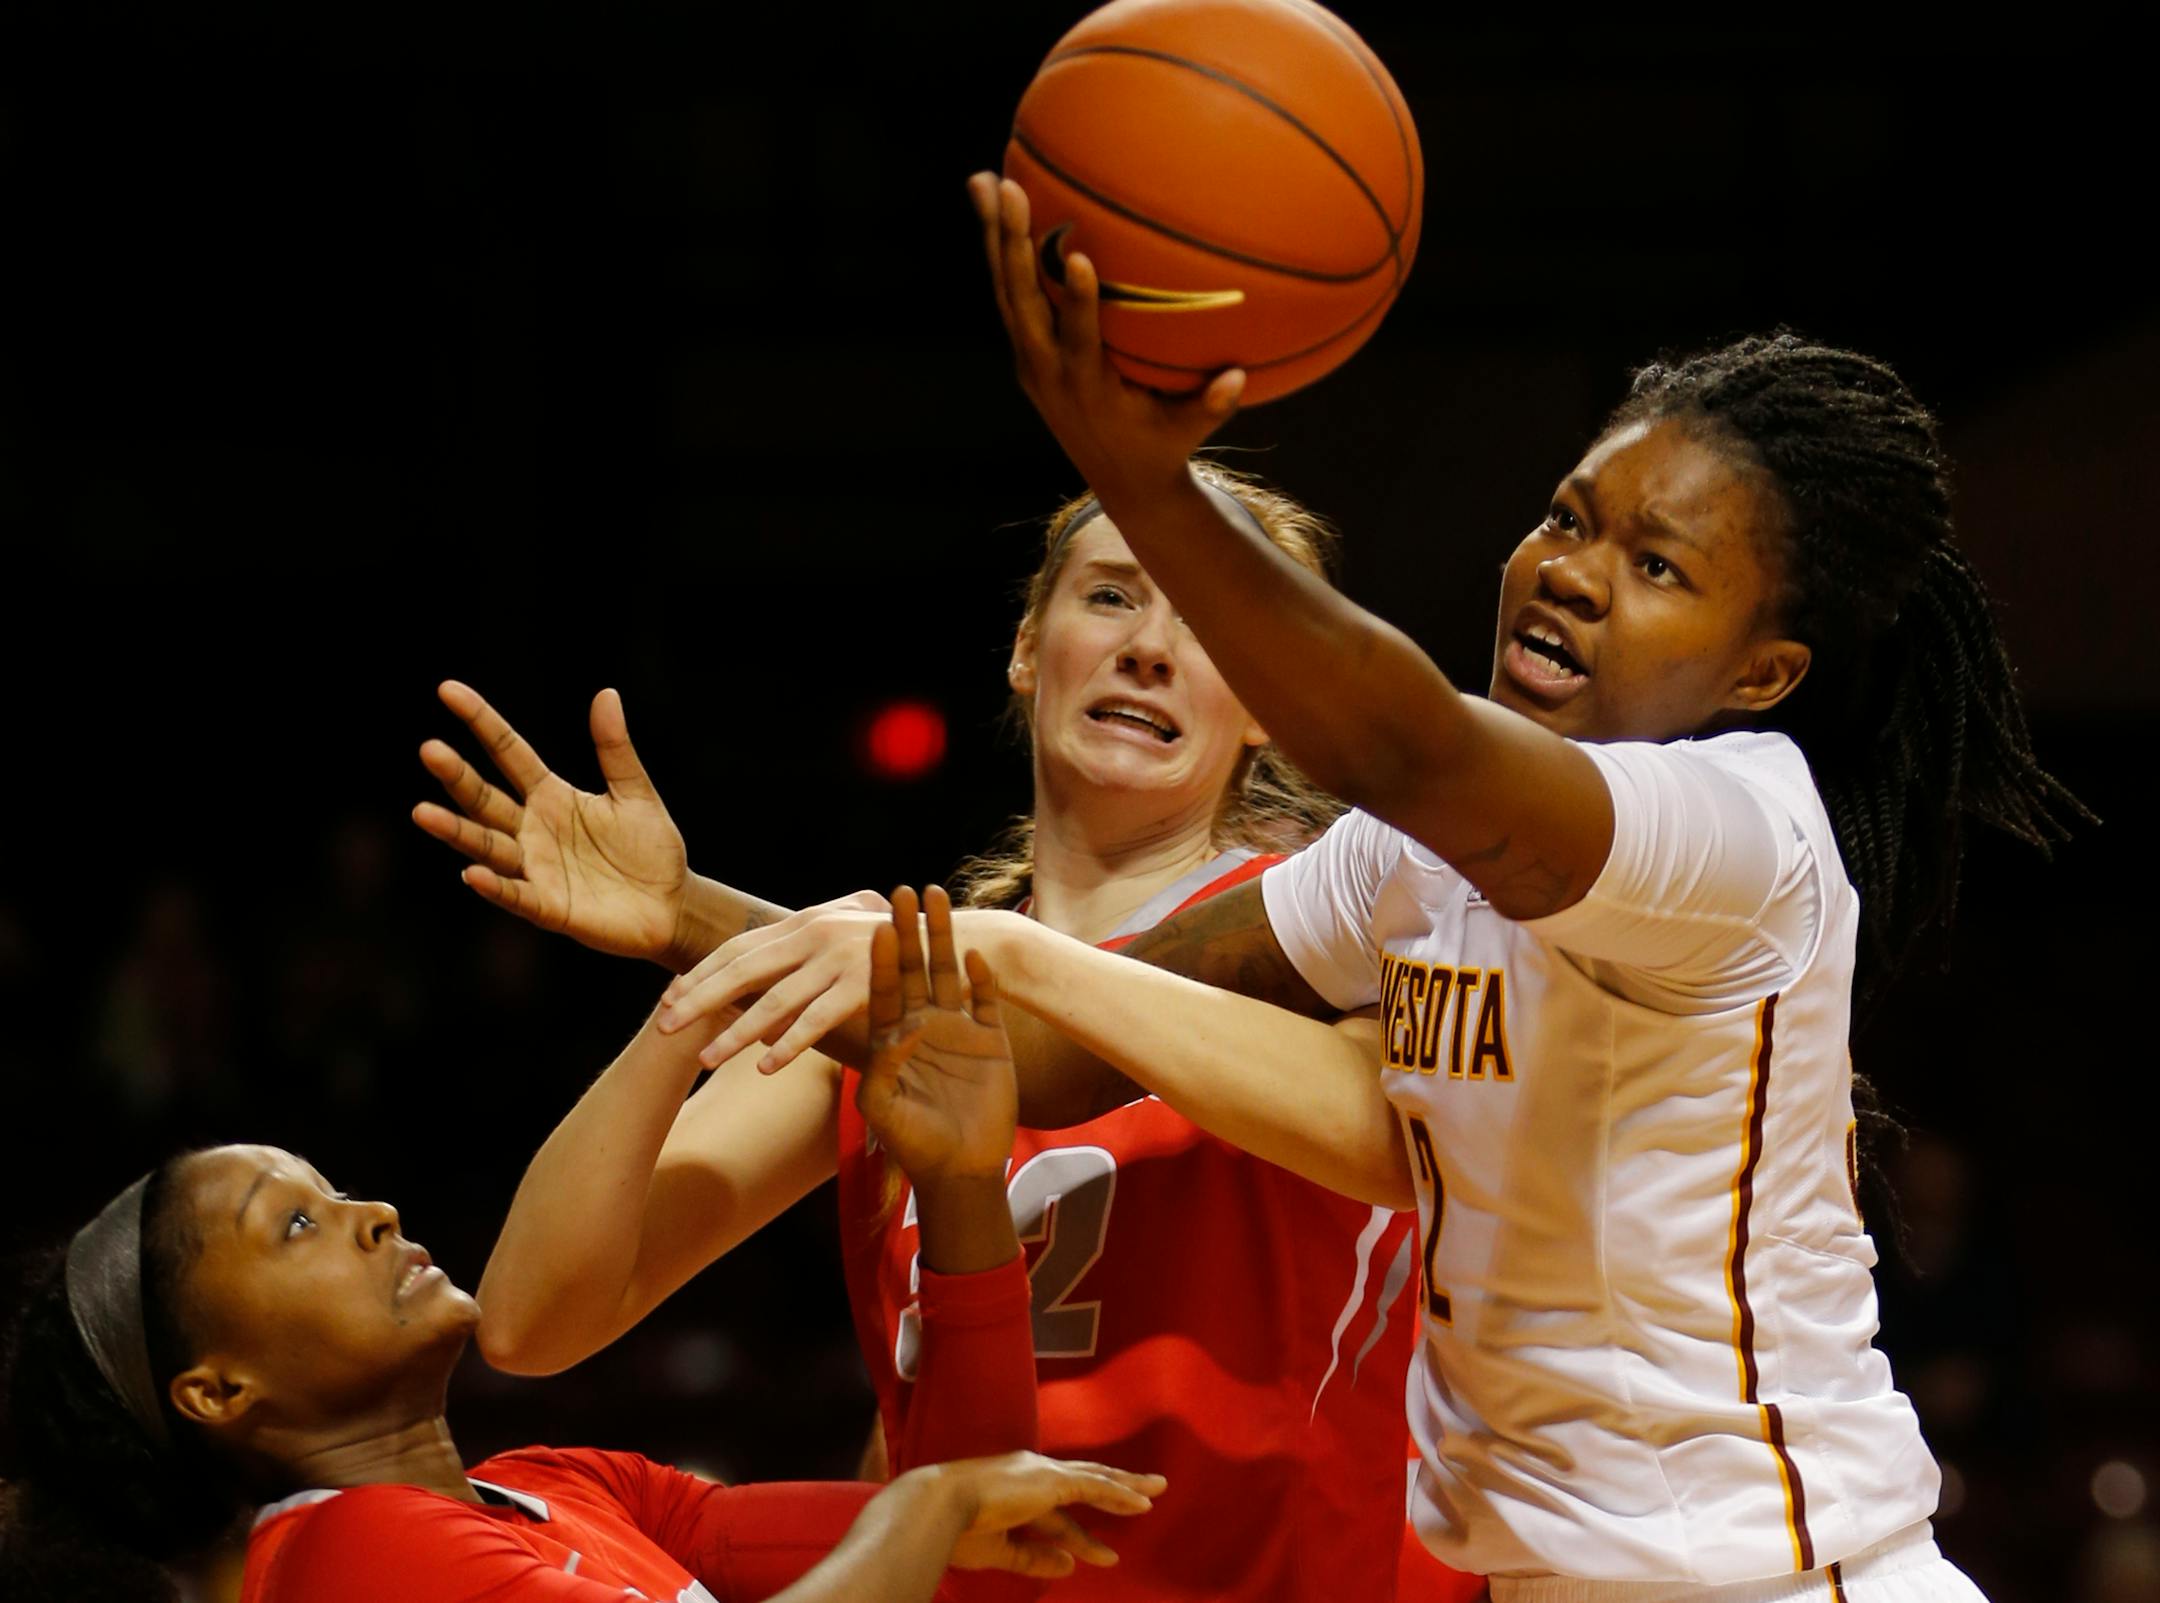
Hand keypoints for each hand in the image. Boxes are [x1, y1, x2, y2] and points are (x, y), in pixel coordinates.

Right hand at [413, 681, 688, 962]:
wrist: (673, 905)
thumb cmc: (650, 848)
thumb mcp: (635, 792)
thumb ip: (615, 749)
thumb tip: (606, 694)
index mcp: (551, 796)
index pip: (508, 752)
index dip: (481, 722)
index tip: (448, 690)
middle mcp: (533, 830)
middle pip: (486, 799)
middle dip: (458, 777)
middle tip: (430, 750)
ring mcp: (537, 869)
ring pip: (488, 846)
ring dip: (457, 831)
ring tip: (423, 813)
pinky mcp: (551, 907)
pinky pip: (517, 895)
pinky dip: (496, 886)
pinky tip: (473, 874)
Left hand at [658, 895, 942, 1073]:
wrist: (963, 941)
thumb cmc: (901, 950)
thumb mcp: (847, 941)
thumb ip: (806, 958)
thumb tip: (762, 996)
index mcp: (805, 922)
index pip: (737, 948)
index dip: (699, 975)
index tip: (666, 1001)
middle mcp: (815, 933)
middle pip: (742, 969)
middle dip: (698, 999)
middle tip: (662, 1028)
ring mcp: (839, 956)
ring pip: (773, 999)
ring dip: (735, 1031)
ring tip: (703, 1058)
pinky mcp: (865, 983)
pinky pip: (818, 1018)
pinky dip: (790, 1043)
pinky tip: (764, 1067)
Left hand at [858, 886, 1014, 1186]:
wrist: (960, 1169)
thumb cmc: (913, 1142)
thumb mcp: (883, 1107)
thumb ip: (883, 1069)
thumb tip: (899, 1030)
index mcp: (890, 1038)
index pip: (882, 989)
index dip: (881, 958)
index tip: (878, 924)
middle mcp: (922, 1024)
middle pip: (914, 969)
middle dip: (909, 931)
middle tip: (904, 891)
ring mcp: (958, 1029)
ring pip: (949, 974)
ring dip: (945, 939)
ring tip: (940, 900)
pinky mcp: (992, 1040)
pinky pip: (987, 1002)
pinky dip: (984, 979)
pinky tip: (980, 955)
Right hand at [935, 1451, 1164, 1577]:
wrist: (937, 1506)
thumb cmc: (955, 1529)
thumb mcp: (999, 1550)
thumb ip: (1033, 1557)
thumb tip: (1068, 1566)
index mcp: (1016, 1489)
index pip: (1057, 1512)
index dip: (1079, 1533)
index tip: (1096, 1552)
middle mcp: (1033, 1474)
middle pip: (1085, 1481)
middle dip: (1115, 1488)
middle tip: (1146, 1492)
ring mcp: (1042, 1474)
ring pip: (1096, 1478)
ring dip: (1126, 1487)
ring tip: (1156, 1491)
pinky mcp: (1051, 1481)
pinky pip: (1094, 1486)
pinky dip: (1118, 1493)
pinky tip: (1141, 1503)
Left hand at [967, 171, 1242, 506]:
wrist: (1119, 481)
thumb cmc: (1163, 447)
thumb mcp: (1188, 433)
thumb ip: (1211, 406)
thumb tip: (1237, 377)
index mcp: (1088, 389)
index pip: (1078, 341)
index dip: (1077, 303)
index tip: (1077, 258)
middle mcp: (1048, 372)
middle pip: (1023, 304)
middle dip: (1015, 248)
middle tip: (1012, 189)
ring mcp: (1030, 360)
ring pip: (1006, 292)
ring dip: (993, 238)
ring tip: (984, 180)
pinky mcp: (1025, 352)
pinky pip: (1008, 295)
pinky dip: (999, 251)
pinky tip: (993, 201)